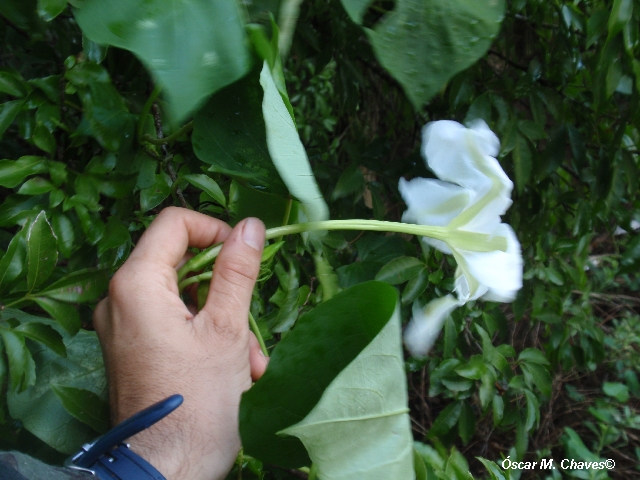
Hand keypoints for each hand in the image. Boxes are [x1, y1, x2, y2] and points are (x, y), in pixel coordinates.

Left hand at [93, 207, 267, 479]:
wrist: (166, 471)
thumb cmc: (198, 402)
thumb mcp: (227, 328)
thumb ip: (237, 271)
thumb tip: (250, 226)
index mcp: (135, 285)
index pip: (174, 224)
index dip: (214, 230)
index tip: (244, 253)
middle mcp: (119, 300)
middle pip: (182, 264)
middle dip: (226, 289)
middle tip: (252, 320)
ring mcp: (123, 328)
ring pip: (184, 298)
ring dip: (224, 320)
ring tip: (250, 360)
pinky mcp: (132, 350)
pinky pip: (173, 324)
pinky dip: (206, 337)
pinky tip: (236, 369)